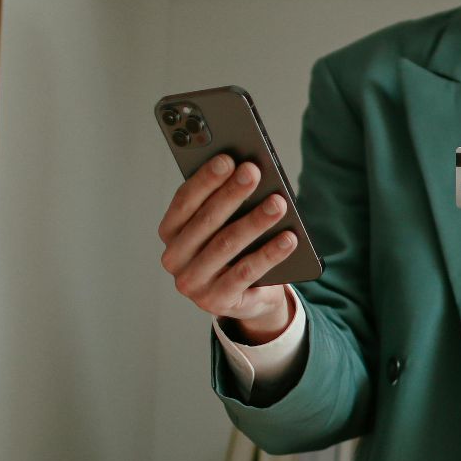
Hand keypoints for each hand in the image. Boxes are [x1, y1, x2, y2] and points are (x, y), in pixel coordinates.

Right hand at [157, 153, 300, 340]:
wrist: (249, 296)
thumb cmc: (236, 248)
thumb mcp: (226, 223)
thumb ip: (227, 201)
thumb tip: (248, 170)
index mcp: (171, 232)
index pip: (184, 201)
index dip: (205, 179)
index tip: (227, 159)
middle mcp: (175, 258)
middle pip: (206, 221)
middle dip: (231, 194)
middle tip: (253, 172)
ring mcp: (193, 283)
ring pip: (226, 245)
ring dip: (254, 222)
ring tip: (278, 203)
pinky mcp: (216, 301)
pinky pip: (246, 273)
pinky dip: (269, 254)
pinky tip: (289, 238)